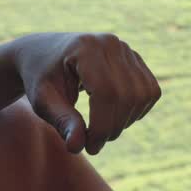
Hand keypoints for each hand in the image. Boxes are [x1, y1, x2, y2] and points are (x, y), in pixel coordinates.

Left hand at [14, 33, 161, 154]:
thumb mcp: (43, 101)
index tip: (89, 147)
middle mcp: (110, 43)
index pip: (106, 93)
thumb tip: (77, 147)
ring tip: (100, 129)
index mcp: (84, 47)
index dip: (102, 126)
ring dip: (125, 121)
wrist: (44, 54)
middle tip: (92, 143)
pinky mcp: (135, 59)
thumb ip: (62, 121)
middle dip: (113, 127)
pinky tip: (114, 116)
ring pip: (143, 95)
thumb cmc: (41, 78)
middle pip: (127, 95)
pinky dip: (136, 111)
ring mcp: (126, 49)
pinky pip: (150, 91)